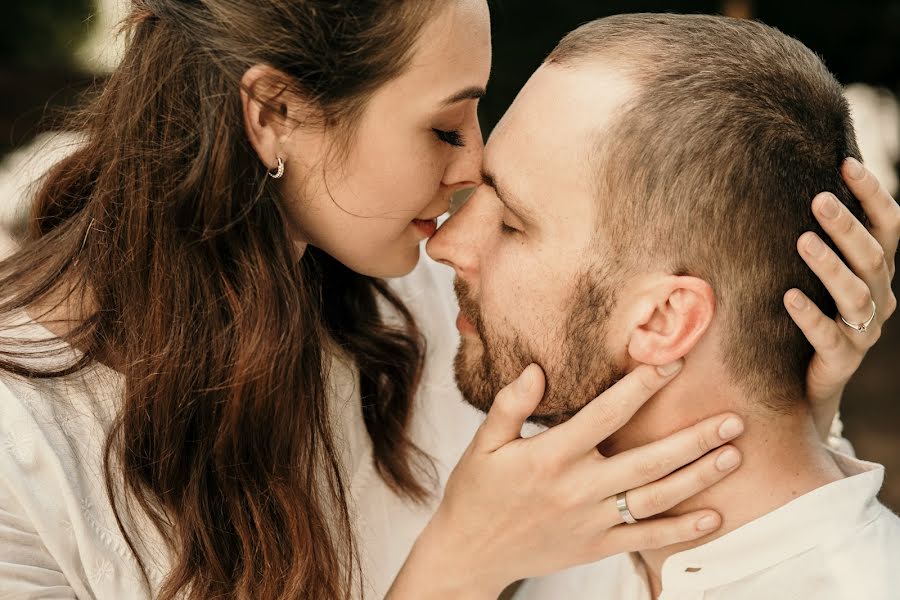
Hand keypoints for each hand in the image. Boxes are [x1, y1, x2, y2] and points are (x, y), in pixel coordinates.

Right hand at [388, 361, 744, 598]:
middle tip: (733, 420)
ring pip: (655, 498)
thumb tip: (537, 370)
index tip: (671, 363)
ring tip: (732, 455)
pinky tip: (713, 516)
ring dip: (698, 477)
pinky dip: (681, 530)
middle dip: (693, 439)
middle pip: (647, 460)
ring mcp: (590, 521)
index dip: (640, 387)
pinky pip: (645, 539)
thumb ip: (510, 405)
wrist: (468, 554)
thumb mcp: (483, 444)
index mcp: (550, 457)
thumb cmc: (475, 493)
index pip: (605, 414)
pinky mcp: (595, 546)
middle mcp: (577, 489)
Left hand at [784, 158, 898, 439]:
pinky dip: (810, 315)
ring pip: (856, 295)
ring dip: (830, 265)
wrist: (805, 385)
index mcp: (877, 272)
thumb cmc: (807, 316)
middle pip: (873, 257)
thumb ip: (814, 240)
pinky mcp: (841, 360)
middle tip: (819, 199)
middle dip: (847, 226)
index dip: (872, 195)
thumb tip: (786, 185)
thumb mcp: (816, 276)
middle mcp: (878, 298)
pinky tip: (789, 297)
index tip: (846, 163)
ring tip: (802, 240)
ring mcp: (863, 332)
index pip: (888, 226)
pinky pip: (829, 337)